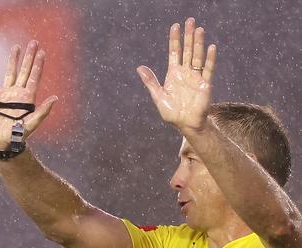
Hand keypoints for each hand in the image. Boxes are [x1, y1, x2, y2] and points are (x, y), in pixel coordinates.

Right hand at [0, 40, 57, 149]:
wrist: (2, 142)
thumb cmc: (18, 136)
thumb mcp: (32, 124)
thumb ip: (43, 111)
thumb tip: (55, 98)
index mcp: (28, 98)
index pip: (34, 78)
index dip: (38, 65)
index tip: (42, 52)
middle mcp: (17, 93)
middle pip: (24, 71)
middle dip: (29, 57)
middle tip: (34, 42)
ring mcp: (5, 94)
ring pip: (10, 73)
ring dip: (13, 60)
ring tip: (17, 47)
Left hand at [137, 17, 216, 132]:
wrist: (185, 124)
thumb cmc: (172, 112)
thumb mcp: (158, 96)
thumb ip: (151, 82)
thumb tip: (139, 68)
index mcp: (173, 74)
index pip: (174, 52)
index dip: (174, 40)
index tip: (175, 26)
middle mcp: (185, 72)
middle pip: (187, 50)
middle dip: (188, 36)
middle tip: (190, 21)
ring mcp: (196, 77)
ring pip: (198, 56)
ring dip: (198, 43)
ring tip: (199, 30)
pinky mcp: (205, 84)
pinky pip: (208, 69)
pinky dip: (210, 59)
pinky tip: (211, 48)